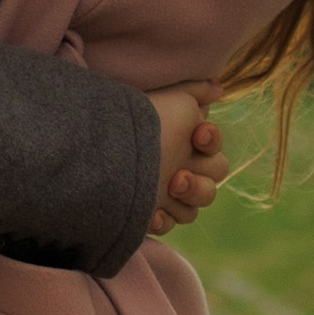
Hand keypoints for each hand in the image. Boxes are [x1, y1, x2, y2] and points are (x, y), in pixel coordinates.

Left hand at [148, 86, 228, 234]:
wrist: (96, 144)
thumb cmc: (138, 119)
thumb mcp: (169, 96)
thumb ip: (196, 91)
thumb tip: (217, 89)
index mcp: (184, 143)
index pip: (214, 147)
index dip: (212, 141)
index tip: (198, 134)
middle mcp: (178, 167)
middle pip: (211, 183)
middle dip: (199, 181)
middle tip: (177, 177)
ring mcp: (163, 193)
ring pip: (195, 208)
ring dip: (188, 198)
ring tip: (169, 189)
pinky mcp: (148, 213)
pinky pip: (170, 225)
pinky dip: (163, 220)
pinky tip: (152, 216)